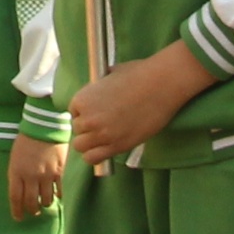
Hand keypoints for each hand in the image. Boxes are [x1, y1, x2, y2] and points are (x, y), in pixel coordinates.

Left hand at [7, 135, 64, 218]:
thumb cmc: (26, 141)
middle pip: (31, 202)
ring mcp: (46, 175)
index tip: (18, 218)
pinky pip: (60, 190)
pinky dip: (58, 196)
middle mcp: (31, 176)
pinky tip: (57, 195)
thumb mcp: (15, 158)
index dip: (17, 211)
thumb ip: (17, 175)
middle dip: (32, 210)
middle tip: (34, 212)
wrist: (44, 126)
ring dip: (45, 204)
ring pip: (46, 199)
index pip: (15, 198)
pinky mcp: (60, 171)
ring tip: (45, 203)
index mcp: (16, 172)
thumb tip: (21, 192)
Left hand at [68, 41, 208, 170]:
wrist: (160, 85)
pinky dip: (95, 156)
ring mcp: (102, 134)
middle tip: (103, 124)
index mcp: (83, 98)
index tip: (96, 112)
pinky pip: (93, 158)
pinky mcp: (117, 146)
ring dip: (90, 142)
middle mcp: (88, 118)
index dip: (85, 112)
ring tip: (103, 137)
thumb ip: (100, 84)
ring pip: (81, 146)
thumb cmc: (138, 75)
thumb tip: (100, 86)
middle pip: (77, 130)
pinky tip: (104, 149)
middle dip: (87, 127)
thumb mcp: (111, 74)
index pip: (73, 112)